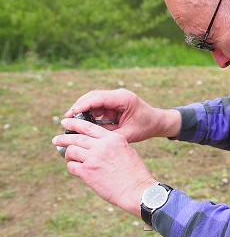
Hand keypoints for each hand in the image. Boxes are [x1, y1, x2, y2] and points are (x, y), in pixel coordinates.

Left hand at [52, 117, 157, 215]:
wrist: (135, 188)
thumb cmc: (133, 172)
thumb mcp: (125, 150)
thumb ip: (110, 144)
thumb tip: (95, 144)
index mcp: (113, 138)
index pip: (89, 127)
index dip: (74, 124)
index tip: (66, 123)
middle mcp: (102, 146)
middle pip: (76, 138)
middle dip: (63, 138)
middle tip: (56, 139)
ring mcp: (93, 159)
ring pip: (71, 151)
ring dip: (67, 154)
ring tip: (67, 156)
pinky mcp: (88, 172)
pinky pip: (72, 166)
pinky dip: (71, 166)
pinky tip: (75, 168)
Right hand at [65, 88, 180, 142]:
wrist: (157, 122)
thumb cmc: (146, 127)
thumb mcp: (128, 134)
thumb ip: (110, 135)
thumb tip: (90, 141)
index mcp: (124, 99)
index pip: (99, 98)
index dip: (82, 105)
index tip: (70, 114)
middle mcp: (118, 95)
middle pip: (93, 96)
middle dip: (79, 106)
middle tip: (66, 119)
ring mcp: (115, 98)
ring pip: (93, 100)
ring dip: (82, 109)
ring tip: (70, 122)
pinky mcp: (113, 103)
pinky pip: (97, 106)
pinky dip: (89, 113)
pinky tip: (81, 123)